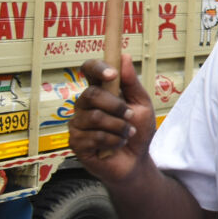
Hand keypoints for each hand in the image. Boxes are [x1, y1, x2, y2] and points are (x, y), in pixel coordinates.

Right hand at [68, 55, 156, 184]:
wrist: (136, 161)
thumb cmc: (138, 130)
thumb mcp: (142, 104)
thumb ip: (132, 83)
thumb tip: (123, 57)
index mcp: (100, 91)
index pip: (89, 70)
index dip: (97, 68)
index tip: (112, 74)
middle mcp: (85, 105)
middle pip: (91, 94)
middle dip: (116, 106)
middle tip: (131, 116)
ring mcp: (78, 123)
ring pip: (95, 118)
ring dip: (119, 127)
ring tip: (127, 134)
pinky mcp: (75, 142)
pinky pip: (93, 137)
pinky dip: (113, 141)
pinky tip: (116, 145)